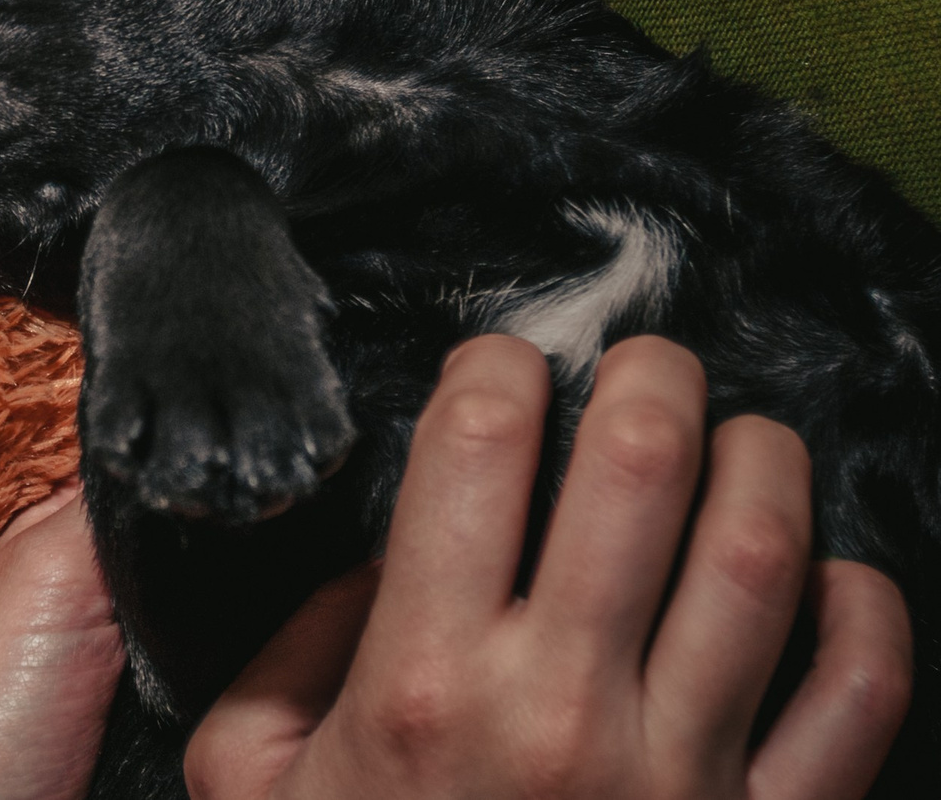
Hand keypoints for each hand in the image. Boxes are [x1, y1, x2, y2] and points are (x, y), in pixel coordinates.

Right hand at [186, 335, 911, 799]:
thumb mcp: (252, 775)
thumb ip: (299, 649)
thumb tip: (385, 554)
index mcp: (425, 682)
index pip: (475, 448)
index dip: (495, 367)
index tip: (502, 364)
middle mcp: (559, 711)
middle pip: (638, 467)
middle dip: (650, 375)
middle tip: (644, 361)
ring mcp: (679, 775)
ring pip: (762, 557)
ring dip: (764, 460)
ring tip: (743, 434)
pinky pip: (860, 695)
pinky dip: (867, 611)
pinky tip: (830, 575)